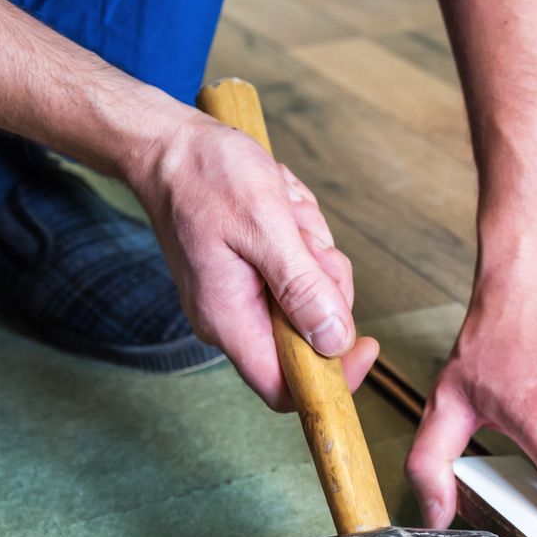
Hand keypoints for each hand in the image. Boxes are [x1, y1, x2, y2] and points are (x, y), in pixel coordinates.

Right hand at [126, 115, 378, 408]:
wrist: (170, 147)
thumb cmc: (206, 177)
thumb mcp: (264, 225)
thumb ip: (301, 287)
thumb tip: (334, 340)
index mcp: (229, 319)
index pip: (285, 389)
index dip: (333, 377)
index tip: (366, 341)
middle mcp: (233, 318)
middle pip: (310, 334)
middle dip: (324, 282)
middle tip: (303, 236)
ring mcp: (241, 297)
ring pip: (311, 295)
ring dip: (312, 250)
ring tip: (284, 213)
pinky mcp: (250, 275)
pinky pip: (299, 270)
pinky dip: (301, 238)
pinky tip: (281, 210)